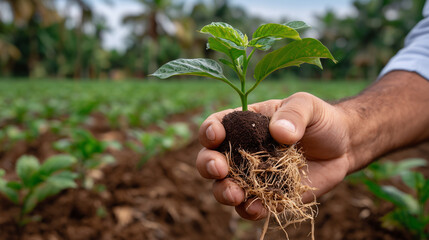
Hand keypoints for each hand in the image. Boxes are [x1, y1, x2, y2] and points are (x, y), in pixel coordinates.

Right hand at [196, 92, 351, 219]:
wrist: (343, 147)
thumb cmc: (321, 120)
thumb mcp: (308, 106)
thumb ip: (294, 113)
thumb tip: (280, 133)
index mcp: (244, 124)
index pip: (217, 126)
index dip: (208, 131)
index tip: (216, 136)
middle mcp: (242, 152)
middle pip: (210, 160)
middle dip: (207, 165)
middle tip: (218, 169)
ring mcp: (254, 176)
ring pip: (224, 187)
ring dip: (223, 192)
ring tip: (234, 194)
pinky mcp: (269, 197)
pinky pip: (251, 207)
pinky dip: (249, 210)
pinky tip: (256, 208)